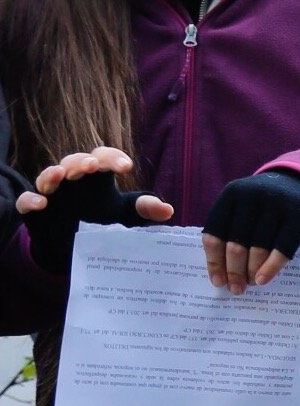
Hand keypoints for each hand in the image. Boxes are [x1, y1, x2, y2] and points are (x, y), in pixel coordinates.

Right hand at [16, 148, 173, 274]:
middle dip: (82, 162)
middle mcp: (73, 181)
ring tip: (61, 176)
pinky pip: (27, 200)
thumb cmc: (105, 224)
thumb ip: (145, 210)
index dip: (112, 158)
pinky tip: (42, 203)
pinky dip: (30, 199)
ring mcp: (53, 195)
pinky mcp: (36, 211)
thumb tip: (167, 210)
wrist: (79, 248)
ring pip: (48, 175)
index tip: (126, 167)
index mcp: (97, 178)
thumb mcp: (127, 217)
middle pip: (74, 162)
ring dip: (53, 174)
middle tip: (93, 167)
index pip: (103, 157)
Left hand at [200, 170, 299, 293]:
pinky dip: (272, 266)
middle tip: (236, 289)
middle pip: (236, 244)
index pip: (215, 234)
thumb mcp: (243, 207)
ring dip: (252, 271)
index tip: (218, 282)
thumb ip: (231, 230)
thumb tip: (223, 272)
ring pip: (258, 248)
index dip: (214, 261)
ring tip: (251, 284)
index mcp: (231, 195)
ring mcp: (277, 204)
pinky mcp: (299, 214)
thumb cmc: (265, 204)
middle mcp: (252, 196)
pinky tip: (264, 279)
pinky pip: (283, 247)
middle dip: (234, 271)